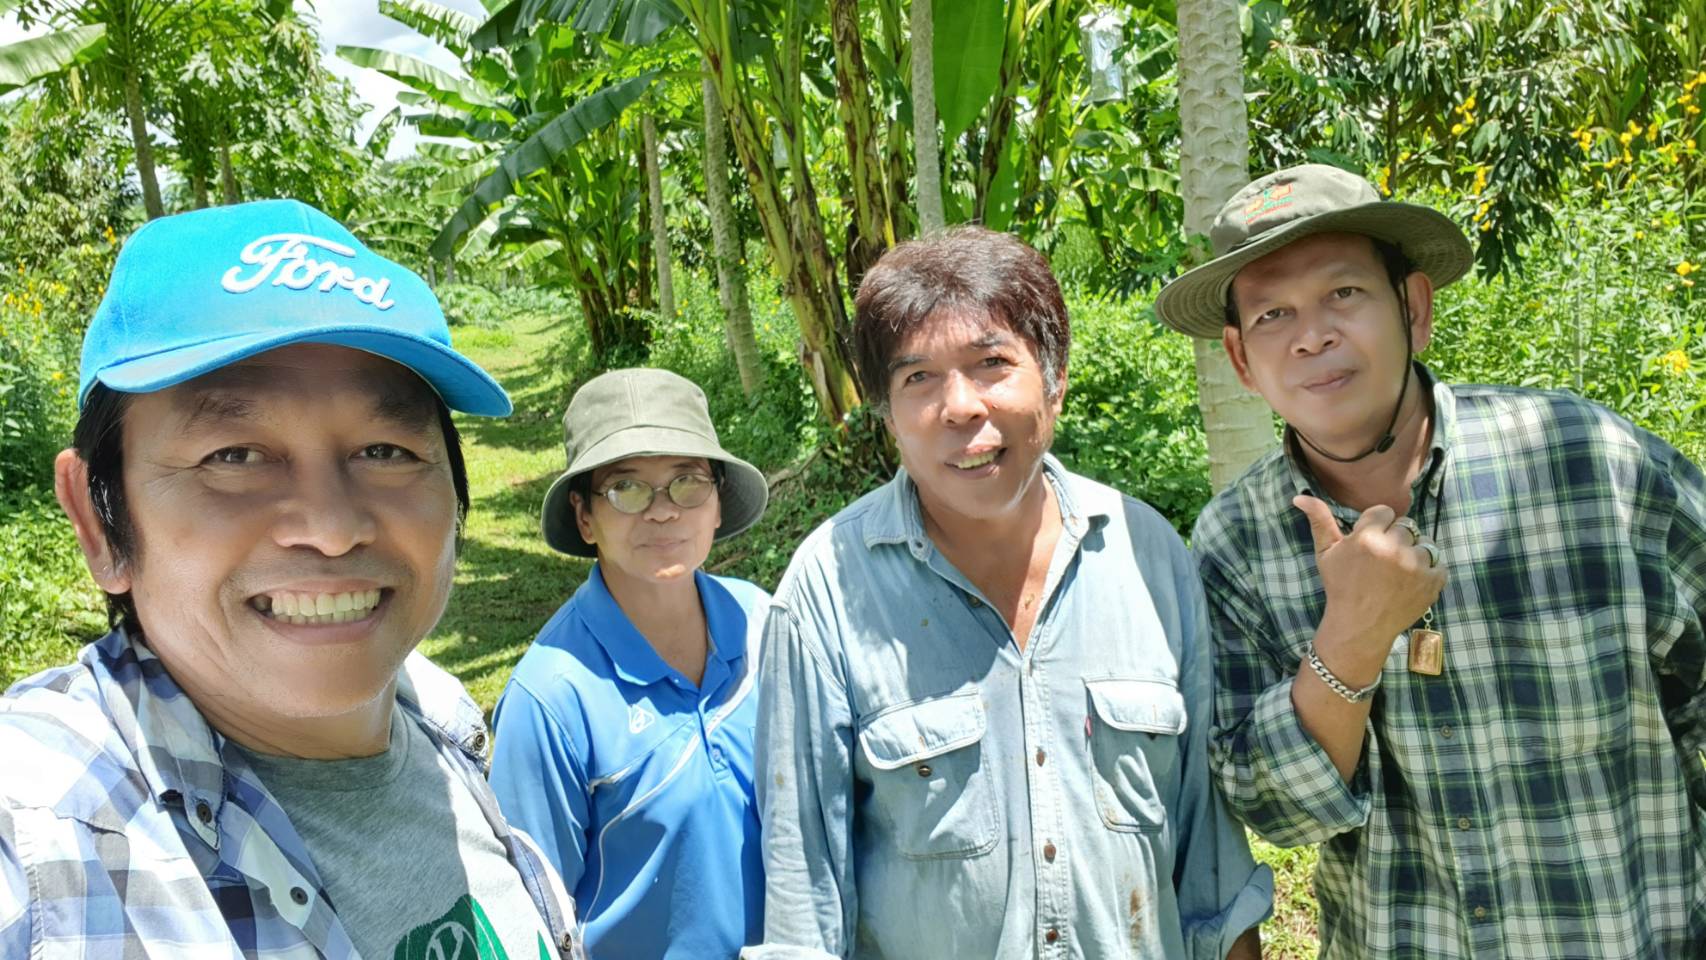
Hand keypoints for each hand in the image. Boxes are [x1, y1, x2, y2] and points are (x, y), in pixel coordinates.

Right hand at [1294, 495, 1446, 683]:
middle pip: (1406, 526)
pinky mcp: (1432, 582)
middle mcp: (1393, 549)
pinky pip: (1439, 564)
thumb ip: (1319, 521)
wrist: (1359, 627)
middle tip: (1382, 562)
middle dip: (1395, 539)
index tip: (1370, 544)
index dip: (1377, 526)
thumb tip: (1300, 497)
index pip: (1385, 512)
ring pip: (1424, 543)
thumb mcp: (1325, 554)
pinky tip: (1411, 582)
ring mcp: (1415, 566)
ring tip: (1398, 572)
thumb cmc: (1340, 588)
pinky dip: (1429, 571)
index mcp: (1366, 538)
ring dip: (1414, 554)